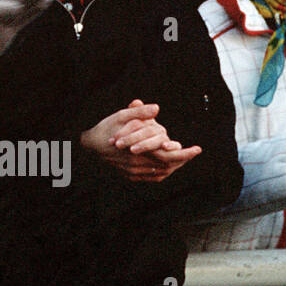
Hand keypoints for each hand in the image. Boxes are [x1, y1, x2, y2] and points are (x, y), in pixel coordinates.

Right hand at [81, 101, 201, 181]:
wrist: (87, 146)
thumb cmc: (105, 129)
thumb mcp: (120, 116)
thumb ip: (139, 112)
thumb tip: (156, 107)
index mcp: (139, 151)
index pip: (169, 156)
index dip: (185, 153)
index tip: (198, 149)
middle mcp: (139, 165)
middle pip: (169, 166)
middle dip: (183, 159)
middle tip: (194, 152)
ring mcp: (134, 172)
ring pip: (162, 173)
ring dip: (174, 166)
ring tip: (183, 158)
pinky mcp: (130, 175)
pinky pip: (152, 177)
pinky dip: (163, 172)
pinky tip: (166, 167)